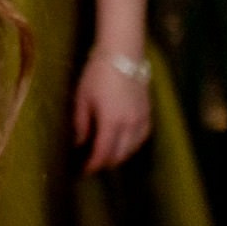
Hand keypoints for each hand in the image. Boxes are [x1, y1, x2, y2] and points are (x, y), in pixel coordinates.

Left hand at [73, 54, 151, 173]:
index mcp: (111, 122)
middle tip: (92, 164)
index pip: (103, 153)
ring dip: (119, 156)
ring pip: (132, 149)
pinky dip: (132, 146)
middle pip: (119, 155)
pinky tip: (123, 144)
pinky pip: (141, 138)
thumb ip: (81, 123)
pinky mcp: (148, 113)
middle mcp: (129, 125)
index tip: (83, 171)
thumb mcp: (82, 97)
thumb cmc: (97, 74)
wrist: (122, 55)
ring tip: (106, 156)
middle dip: (105, 163)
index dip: (93, 165)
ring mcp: (141, 120)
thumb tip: (78, 143)